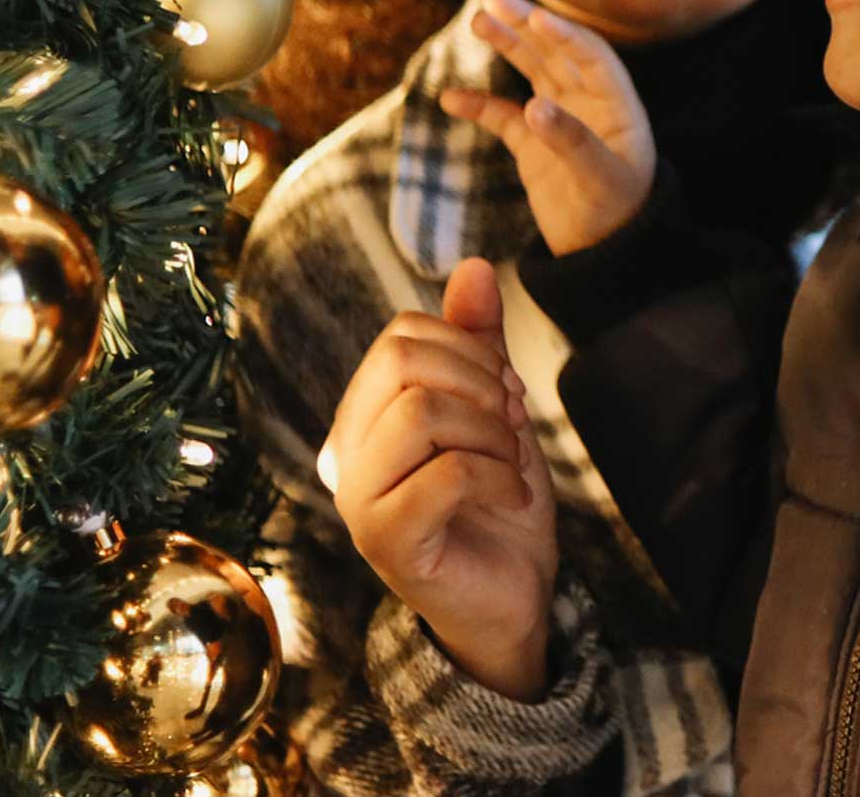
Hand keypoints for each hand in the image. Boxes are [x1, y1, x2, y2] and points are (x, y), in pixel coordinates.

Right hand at [325, 257, 558, 699]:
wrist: (511, 593)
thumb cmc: (495, 500)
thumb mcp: (496, 408)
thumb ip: (479, 341)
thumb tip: (474, 266)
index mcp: (366, 416)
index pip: (403, 335)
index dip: (471, 350)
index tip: (505, 394)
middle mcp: (347, 454)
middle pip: (404, 364)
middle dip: (482, 384)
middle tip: (511, 425)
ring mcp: (359, 500)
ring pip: (421, 412)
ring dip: (492, 433)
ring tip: (509, 465)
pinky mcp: (386, 542)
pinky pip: (446, 474)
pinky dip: (500, 476)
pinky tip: (512, 496)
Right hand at [439, 0, 654, 254]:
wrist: (604, 256)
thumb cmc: (616, 215)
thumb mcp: (599, 179)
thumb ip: (571, 141)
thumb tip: (534, 106)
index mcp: (617, 105)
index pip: (591, 56)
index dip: (564, 34)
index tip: (535, 15)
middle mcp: (589, 104)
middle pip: (555, 53)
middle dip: (525, 25)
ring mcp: (558, 121)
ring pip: (530, 72)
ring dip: (506, 46)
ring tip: (478, 20)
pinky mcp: (533, 145)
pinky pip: (503, 117)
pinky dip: (479, 106)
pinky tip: (450, 98)